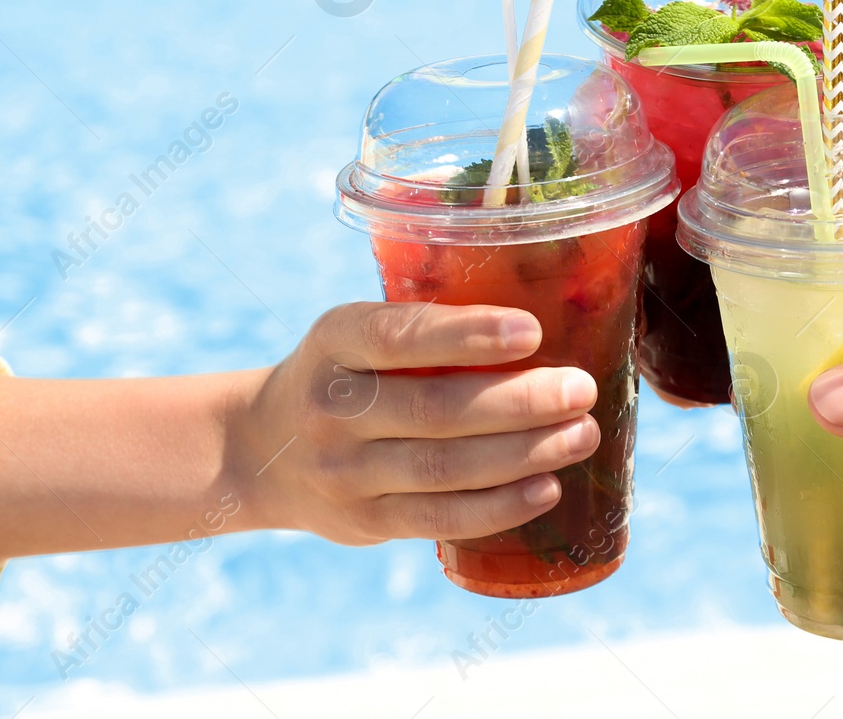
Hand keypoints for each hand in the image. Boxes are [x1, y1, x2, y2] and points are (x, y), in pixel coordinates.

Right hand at [231, 302, 600, 545]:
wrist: (262, 451)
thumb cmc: (347, 374)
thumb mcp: (357, 332)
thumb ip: (425, 328)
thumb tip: (550, 320)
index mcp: (334, 340)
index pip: (399, 336)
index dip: (467, 335)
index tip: (533, 331)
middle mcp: (330, 407)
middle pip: (434, 410)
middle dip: (520, 402)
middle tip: (579, 390)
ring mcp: (343, 471)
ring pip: (444, 468)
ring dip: (524, 455)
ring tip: (580, 436)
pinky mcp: (364, 522)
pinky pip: (440, 518)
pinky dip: (499, 506)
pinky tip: (546, 488)